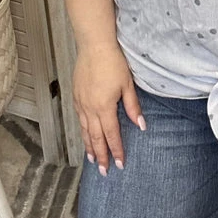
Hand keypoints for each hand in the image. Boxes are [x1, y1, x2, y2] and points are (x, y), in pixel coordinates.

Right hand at [72, 43, 144, 173]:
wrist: (94, 46)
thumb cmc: (113, 62)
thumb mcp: (128, 85)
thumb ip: (133, 107)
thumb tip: (141, 126)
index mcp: (104, 107)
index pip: (111, 135)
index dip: (116, 150)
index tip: (119, 164)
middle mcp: (90, 108)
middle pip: (95, 138)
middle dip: (100, 156)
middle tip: (103, 171)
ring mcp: (81, 103)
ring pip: (84, 130)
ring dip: (89, 146)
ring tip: (92, 160)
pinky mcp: (76, 96)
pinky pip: (79, 119)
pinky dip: (82, 132)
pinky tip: (85, 136)